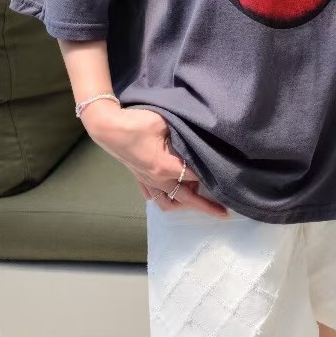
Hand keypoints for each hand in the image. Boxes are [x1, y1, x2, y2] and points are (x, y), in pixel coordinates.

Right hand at [85, 105, 229, 216]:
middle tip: (223, 213)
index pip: (196, 175)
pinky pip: (154, 195)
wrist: (108, 127)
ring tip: (197, 197)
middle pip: (187, 198)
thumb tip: (198, 138)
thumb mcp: (165, 123)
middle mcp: (158, 179)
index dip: (212, 174)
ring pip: (168, 202)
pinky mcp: (139, 178)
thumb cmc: (137, 122)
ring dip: (184, 202)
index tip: (227, 174)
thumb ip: (184, 133)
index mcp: (166, 166)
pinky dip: (166, 197)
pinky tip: (172, 192)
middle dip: (206, 206)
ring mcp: (147, 181)